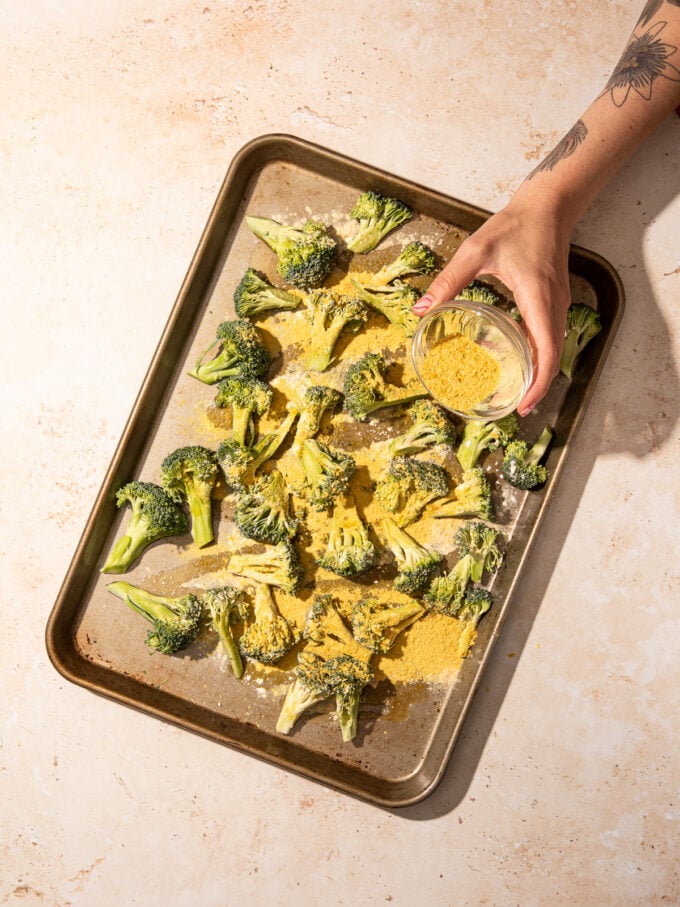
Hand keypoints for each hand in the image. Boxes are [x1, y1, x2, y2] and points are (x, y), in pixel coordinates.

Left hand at [412, 195, 572, 415]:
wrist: (547, 206)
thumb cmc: (514, 225)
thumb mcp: (475, 251)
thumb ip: (448, 281)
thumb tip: (421, 309)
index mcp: (537, 297)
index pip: (546, 351)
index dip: (538, 383)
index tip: (524, 404)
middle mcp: (553, 305)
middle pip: (553, 357)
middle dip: (537, 386)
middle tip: (514, 407)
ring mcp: (558, 303)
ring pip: (554, 348)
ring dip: (539, 372)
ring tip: (517, 392)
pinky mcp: (555, 301)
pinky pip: (551, 335)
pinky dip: (539, 354)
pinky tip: (520, 361)